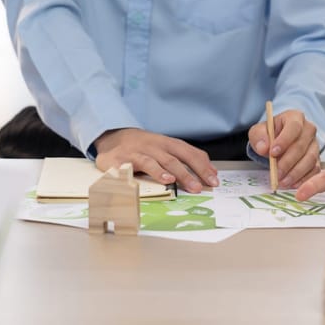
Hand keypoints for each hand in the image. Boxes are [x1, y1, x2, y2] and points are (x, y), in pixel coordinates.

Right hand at [94, 128, 218, 193]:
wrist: (110, 138)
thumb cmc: (142, 147)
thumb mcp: (164, 148)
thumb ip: (184, 158)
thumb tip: (209, 172)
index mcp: (166, 143)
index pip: (188, 152)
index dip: (202, 165)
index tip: (214, 179)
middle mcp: (153, 145)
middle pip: (174, 158)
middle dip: (190, 172)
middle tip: (201, 187)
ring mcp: (136, 152)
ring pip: (154, 162)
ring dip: (168, 172)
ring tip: (179, 182)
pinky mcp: (119, 160)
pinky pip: (129, 168)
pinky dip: (140, 174)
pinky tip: (150, 181)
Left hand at [248, 110, 320, 188]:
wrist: (276, 144)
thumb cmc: (269, 135)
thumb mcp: (258, 132)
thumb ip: (259, 137)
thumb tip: (264, 147)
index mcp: (295, 117)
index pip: (293, 127)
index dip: (284, 140)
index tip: (273, 153)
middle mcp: (309, 130)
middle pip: (302, 145)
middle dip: (288, 161)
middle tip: (276, 173)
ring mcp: (315, 145)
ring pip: (310, 159)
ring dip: (295, 173)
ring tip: (282, 182)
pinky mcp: (317, 159)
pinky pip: (314, 170)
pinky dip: (304, 179)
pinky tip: (293, 184)